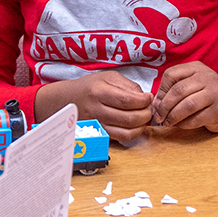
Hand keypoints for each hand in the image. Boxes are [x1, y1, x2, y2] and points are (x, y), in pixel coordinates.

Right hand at [38, 70, 152, 143]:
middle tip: (149, 109)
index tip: (148, 98)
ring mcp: (97, 124)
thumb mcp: (108, 78)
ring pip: (126, 132)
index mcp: (99, 91)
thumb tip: (144, 97)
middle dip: (146, 114)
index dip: (143, 101)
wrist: (68, 100)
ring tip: (144, 117)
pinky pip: (120, 139)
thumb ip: (128, 85)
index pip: (127, 100)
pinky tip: (135, 126)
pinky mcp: (99, 133)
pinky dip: (133, 134)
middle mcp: (97, 109)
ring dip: (141, 126)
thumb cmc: (90, 87)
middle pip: (129, 118)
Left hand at [152, 63, 217, 131]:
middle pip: (178, 91)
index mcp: (196, 67)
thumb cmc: (206, 94)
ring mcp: (214, 94)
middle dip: (164, 106)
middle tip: (158, 116)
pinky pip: (195, 119)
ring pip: (187, 105)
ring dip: (173, 116)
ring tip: (168, 122)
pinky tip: (181, 124)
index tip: (157, 102)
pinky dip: (184, 124)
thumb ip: (173, 89)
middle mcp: (206, 78)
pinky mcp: (217, 111)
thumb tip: (156, 104)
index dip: (161, 90)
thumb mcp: (191, 83)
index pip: (171, 74)